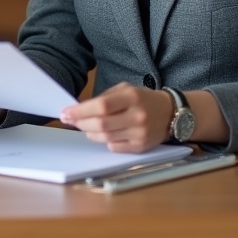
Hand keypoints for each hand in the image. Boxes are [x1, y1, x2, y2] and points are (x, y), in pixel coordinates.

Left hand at [60, 82, 174, 152]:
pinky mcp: (141, 147)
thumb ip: (104, 98)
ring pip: (106, 138)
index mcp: (131, 97)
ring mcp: (140, 133)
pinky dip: (104, 141)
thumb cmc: (143, 99)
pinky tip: (103, 134)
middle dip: (80, 123)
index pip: (101, 106)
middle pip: (101, 124)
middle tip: (69, 121)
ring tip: (85, 127)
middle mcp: (137, 116)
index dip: (80, 111)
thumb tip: (80, 108)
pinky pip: (115, 147)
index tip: (65, 113)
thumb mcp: (125, 89)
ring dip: (90, 133)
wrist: (171, 113)